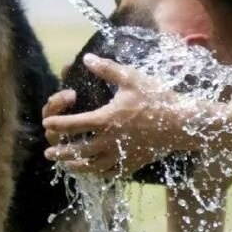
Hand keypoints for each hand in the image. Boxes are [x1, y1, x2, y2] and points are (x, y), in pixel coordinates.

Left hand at [42, 54, 186, 176]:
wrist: (183, 123)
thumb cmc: (157, 98)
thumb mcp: (131, 78)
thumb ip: (107, 68)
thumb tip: (86, 58)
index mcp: (106, 119)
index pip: (74, 124)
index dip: (58, 124)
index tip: (47, 123)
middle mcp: (110, 141)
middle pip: (78, 150)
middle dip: (61, 151)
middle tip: (49, 153)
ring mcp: (122, 155)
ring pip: (93, 166)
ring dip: (76, 166)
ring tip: (67, 165)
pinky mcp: (134, 163)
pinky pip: (112, 172)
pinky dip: (100, 173)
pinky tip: (95, 171)